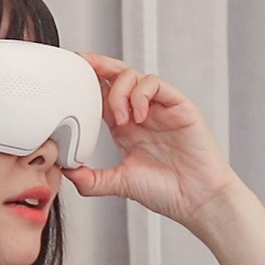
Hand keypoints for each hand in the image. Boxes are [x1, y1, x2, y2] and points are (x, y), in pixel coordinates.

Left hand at [61, 53, 236, 225]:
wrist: (198, 200)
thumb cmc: (166, 191)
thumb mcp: (120, 183)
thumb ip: (92, 180)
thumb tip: (66, 173)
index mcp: (125, 127)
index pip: (101, 94)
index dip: (84, 83)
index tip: (66, 78)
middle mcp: (141, 113)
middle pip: (116, 75)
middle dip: (97, 65)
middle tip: (81, 64)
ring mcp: (160, 108)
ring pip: (134, 76)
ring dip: (119, 92)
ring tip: (119, 119)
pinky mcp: (179, 106)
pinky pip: (156, 84)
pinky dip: (142, 95)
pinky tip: (139, 117)